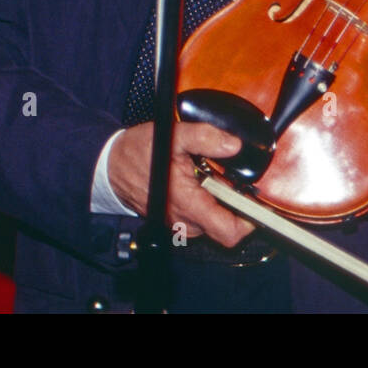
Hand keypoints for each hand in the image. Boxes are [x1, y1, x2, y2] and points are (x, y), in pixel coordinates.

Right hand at [106, 121, 255, 247]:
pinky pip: (199, 219)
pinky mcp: (174, 220)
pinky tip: (202, 183)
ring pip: (212, 223)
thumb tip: (234, 145)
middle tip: (236, 181)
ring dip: (220, 204)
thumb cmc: (137, 152)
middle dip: (236, 206)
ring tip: (216, 178)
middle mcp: (183, 220)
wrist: (109, 166)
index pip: (228, 231)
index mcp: (187, 203)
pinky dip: (207, 204)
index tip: (258, 204)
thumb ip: (205, 137)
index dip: (250, 222)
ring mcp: (178, 223)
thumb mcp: (173, 136)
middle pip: (225, 227)